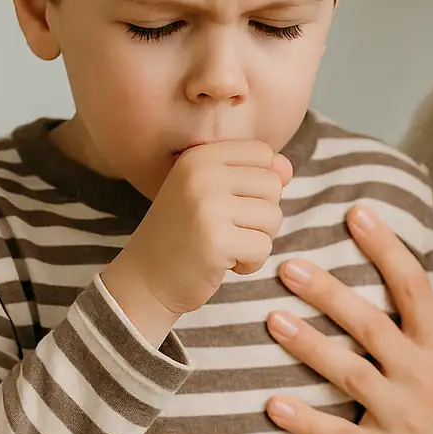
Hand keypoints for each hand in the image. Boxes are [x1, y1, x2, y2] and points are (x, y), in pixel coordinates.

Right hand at [104, 140, 291, 343]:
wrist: (145, 280)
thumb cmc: (185, 234)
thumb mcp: (211, 193)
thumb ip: (251, 174)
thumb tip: (287, 168)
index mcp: (200, 156)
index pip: (263, 153)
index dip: (258, 184)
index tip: (229, 203)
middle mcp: (202, 174)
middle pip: (273, 185)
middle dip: (260, 215)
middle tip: (226, 229)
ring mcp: (208, 206)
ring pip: (273, 217)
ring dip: (256, 240)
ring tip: (224, 245)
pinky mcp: (216, 241)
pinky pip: (263, 247)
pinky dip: (251, 262)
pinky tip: (223, 263)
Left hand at [263, 205, 432, 433]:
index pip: (414, 287)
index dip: (386, 248)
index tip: (357, 213)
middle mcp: (423, 377)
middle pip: (371, 325)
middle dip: (329, 292)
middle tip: (289, 265)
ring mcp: (401, 417)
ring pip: (348, 374)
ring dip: (308, 345)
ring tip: (271, 319)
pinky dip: (304, 421)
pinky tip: (272, 404)